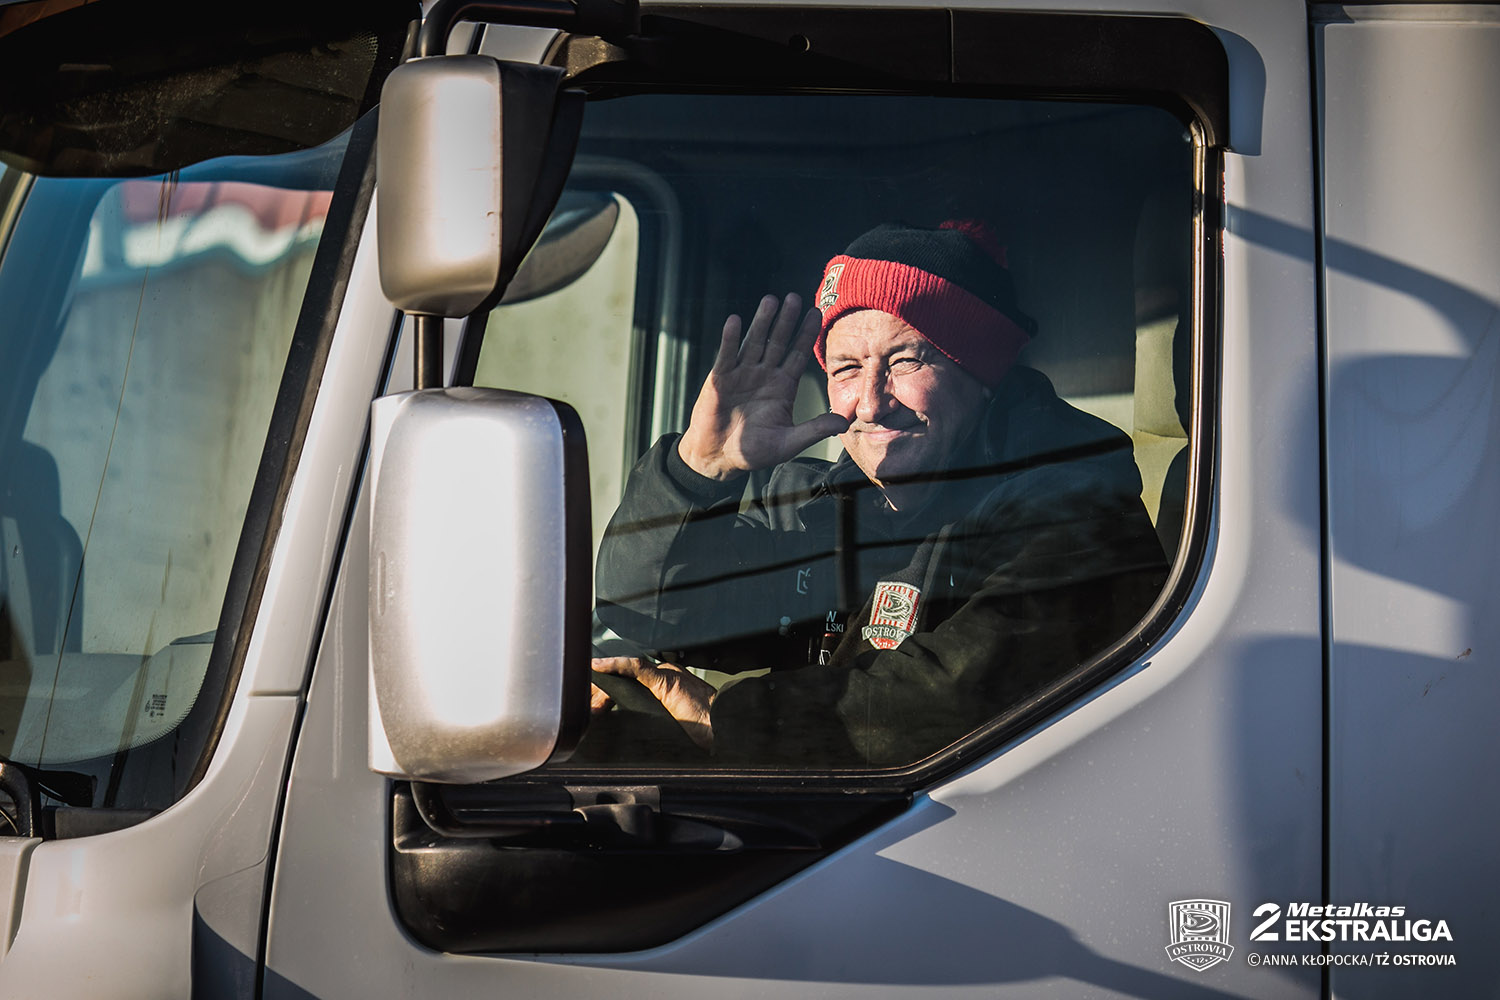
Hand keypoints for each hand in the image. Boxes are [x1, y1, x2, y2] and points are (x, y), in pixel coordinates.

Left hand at [591, 656, 716, 749]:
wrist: (724, 729)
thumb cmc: (704, 732)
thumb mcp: (671, 728)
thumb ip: (654, 725)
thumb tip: (633, 742)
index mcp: (666, 686)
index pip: (630, 681)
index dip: (609, 692)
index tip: (595, 706)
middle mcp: (665, 675)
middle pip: (624, 676)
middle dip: (602, 690)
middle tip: (589, 706)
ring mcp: (666, 675)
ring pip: (625, 671)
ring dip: (603, 680)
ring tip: (586, 686)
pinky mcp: (666, 679)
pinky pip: (635, 667)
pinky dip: (614, 665)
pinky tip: (598, 666)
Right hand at [677, 293, 850, 480]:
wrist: (719, 458)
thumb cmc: (754, 451)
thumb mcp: (789, 442)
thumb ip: (814, 430)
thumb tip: (845, 424)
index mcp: (783, 386)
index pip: (798, 354)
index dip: (807, 335)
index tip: (817, 313)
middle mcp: (764, 375)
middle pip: (778, 342)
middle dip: (786, 321)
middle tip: (796, 298)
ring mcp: (742, 374)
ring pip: (754, 343)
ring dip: (762, 322)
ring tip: (771, 300)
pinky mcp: (720, 379)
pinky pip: (726, 355)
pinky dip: (729, 339)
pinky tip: (735, 321)